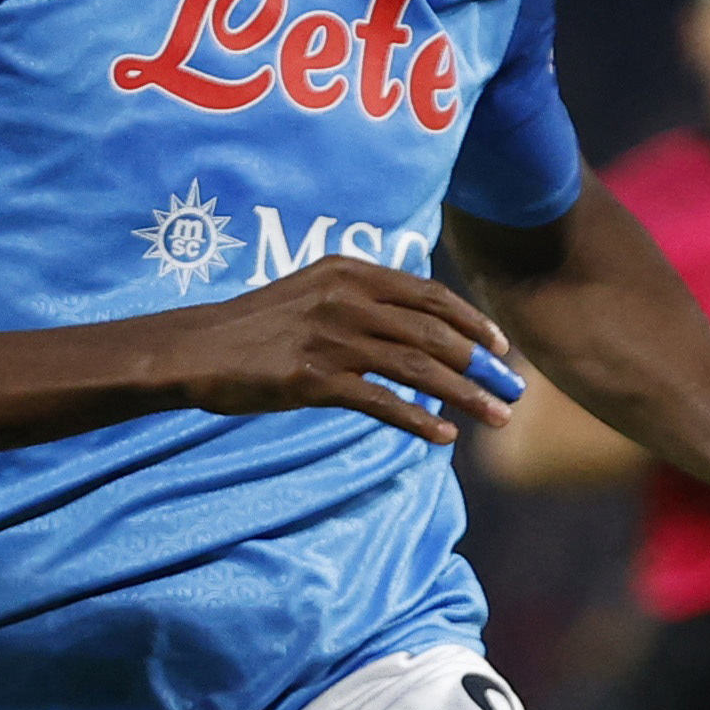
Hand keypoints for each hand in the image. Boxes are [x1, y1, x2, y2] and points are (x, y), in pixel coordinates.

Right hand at [168, 253, 518, 446]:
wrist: (197, 349)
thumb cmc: (257, 327)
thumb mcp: (314, 292)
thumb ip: (363, 298)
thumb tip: (417, 323)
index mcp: (350, 272)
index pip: (429, 295)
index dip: (472, 321)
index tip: (501, 347)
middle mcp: (347, 299)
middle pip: (435, 334)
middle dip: (482, 365)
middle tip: (512, 391)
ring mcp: (332, 338)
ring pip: (419, 369)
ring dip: (466, 396)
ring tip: (496, 419)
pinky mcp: (315, 379)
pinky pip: (382, 403)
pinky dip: (419, 422)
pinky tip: (444, 438)